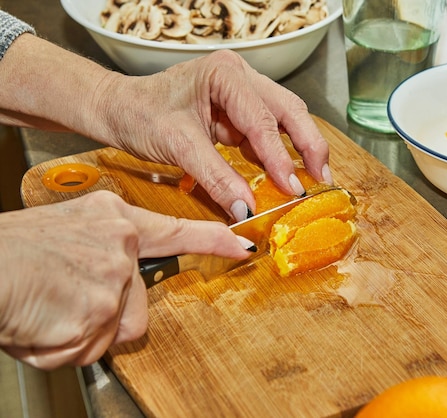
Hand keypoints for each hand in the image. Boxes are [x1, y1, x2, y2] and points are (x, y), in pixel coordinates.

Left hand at [0, 36, 331, 221]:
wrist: (118, 109)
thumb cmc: (141, 115)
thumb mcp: (178, 146)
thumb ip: (216, 177)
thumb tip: (246, 209)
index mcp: (225, 74)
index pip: (262, 119)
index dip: (280, 156)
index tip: (293, 187)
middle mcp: (240, 76)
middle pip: (288, 109)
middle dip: (308, 144)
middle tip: (321, 177)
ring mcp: (241, 91)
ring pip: (284, 118)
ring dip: (299, 148)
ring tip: (313, 178)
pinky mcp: (238, 110)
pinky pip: (266, 131)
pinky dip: (277, 153)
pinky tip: (284, 174)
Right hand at [0, 190, 252, 369]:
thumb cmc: (12, 253)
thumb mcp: (67, 233)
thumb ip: (101, 254)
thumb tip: (116, 282)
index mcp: (113, 217)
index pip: (176, 231)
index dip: (213, 241)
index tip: (241, 246)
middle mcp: (121, 243)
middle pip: (138, 303)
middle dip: (106, 315)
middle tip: (68, 300)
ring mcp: (115, 276)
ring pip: (116, 328)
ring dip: (83, 331)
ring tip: (49, 309)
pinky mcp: (103, 309)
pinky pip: (91, 346)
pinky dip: (62, 345)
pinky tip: (42, 321)